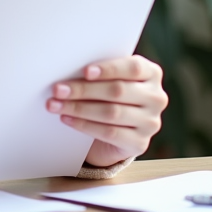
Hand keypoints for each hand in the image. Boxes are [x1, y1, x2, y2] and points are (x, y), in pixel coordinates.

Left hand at [46, 55, 165, 167]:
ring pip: (111, 113)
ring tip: (55, 104)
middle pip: (117, 91)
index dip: (109, 69)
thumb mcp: (110, 78)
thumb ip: (99, 72)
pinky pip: (109, 133)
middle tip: (58, 89)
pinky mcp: (140, 143)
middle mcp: (156, 97)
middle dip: (83, 90)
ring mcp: (151, 122)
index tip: (85, 71)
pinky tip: (67, 119)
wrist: (117, 129)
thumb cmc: (108, 93)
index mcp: (152, 73)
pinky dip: (84, 125)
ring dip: (78, 108)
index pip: (133, 68)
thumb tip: (67, 68)